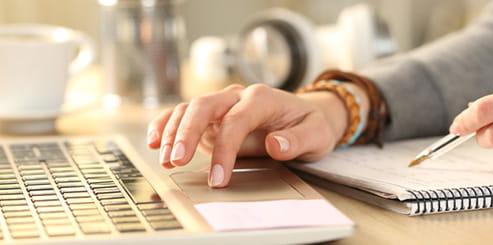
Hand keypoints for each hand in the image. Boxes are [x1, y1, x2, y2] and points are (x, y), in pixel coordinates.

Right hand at [146, 84, 359, 187]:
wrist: (306, 116)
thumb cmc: (311, 125)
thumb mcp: (316, 134)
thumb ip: (297, 140)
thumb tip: (274, 145)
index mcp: (262, 98)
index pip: (236, 120)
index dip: (225, 149)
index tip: (219, 177)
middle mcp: (238, 97)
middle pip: (204, 106)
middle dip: (186, 132)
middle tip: (177, 160)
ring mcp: (223, 106)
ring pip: (190, 109)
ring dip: (173, 132)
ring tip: (166, 158)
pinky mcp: (213, 118)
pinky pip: (185, 115)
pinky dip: (167, 124)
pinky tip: (155, 140)